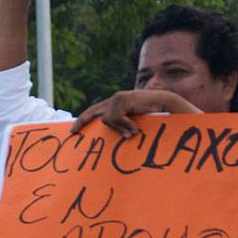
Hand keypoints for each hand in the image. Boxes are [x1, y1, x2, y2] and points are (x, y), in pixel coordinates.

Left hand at [70, 90, 201, 136]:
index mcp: (114, 105)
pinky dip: (125, 125)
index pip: (93, 112)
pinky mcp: (123, 99)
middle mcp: (113, 100)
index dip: (83, 120)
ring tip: (133, 131)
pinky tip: (135, 128)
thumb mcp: (131, 124)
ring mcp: (117, 98)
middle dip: (82, 121)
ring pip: (106, 119)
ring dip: (120, 128)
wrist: (165, 104)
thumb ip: (120, 128)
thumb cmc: (151, 116)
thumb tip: (111, 138)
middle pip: (92, 112)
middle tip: (73, 132)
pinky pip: (115, 118)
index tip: (72, 131)